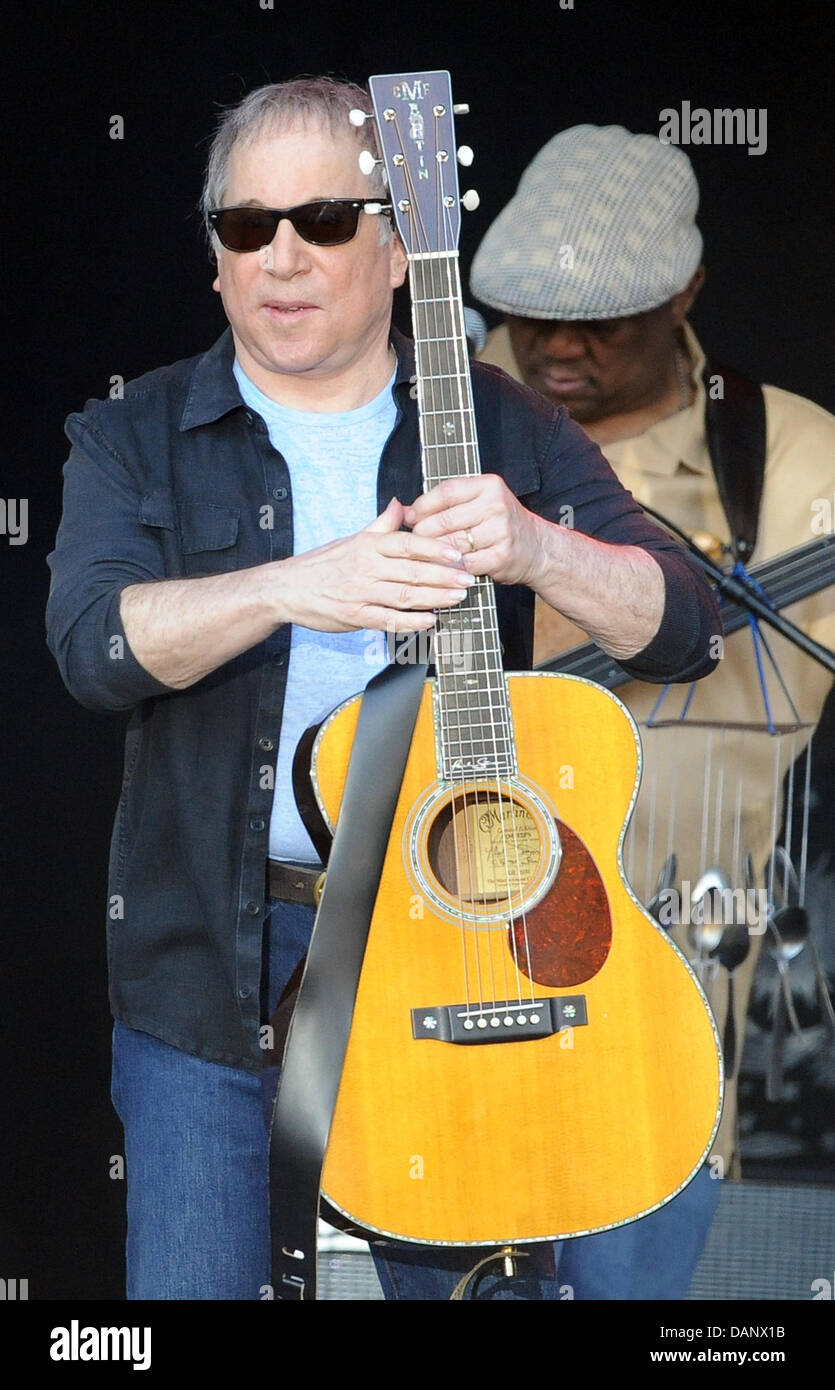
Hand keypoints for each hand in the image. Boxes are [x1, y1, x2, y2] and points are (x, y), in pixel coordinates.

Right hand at [275, 497, 474, 631]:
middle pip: (412, 570)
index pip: (408, 543)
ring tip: (458, 598)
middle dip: (444, 575)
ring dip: (435, 597)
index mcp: (368, 545)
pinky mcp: (355, 615)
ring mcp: (360, 592)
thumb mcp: (352, 539)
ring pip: (404, 595)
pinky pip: (387, 619)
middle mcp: (366, 567)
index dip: (435, 548)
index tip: (458, 553)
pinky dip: (410, 621)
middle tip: (468, 578)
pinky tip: (430, 621)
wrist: (286, 588)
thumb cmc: (323, 564)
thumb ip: (381, 524)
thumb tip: (401, 504)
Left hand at [403, 474, 548, 586]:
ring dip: (433, 554)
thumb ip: (445, 502)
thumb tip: (402, 509)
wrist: (537, 548)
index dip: (422, 506)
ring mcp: (500, 531)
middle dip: (423, 534)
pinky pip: (463, 564)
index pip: (445, 492)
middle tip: (414, 543)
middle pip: (444, 520)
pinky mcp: (500, 556)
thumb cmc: (500, 524)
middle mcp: (496, 505)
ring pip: (450, 544)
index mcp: (488, 485)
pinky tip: (442, 570)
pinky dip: (449, 569)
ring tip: (424, 557)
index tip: (410, 518)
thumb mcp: (479, 502)